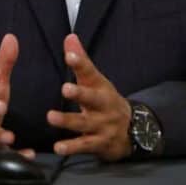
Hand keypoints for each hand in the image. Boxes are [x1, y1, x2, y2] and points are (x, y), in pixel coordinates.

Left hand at [46, 33, 132, 160]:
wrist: (134, 130)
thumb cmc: (106, 101)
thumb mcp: (96, 81)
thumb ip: (81, 61)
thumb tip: (69, 37)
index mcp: (101, 87)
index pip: (90, 73)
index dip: (80, 63)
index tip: (69, 55)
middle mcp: (103, 105)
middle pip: (92, 98)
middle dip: (79, 94)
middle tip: (65, 88)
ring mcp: (103, 125)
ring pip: (85, 123)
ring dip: (68, 121)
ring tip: (51, 117)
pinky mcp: (100, 143)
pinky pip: (85, 146)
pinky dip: (72, 147)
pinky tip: (58, 147)